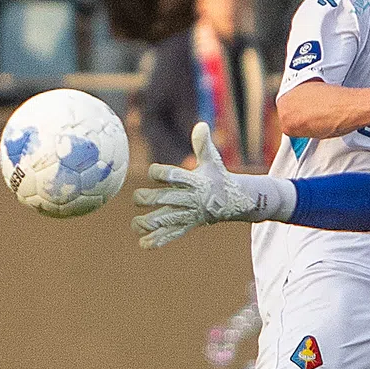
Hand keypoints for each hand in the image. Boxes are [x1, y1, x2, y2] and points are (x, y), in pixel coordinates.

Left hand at [131, 123, 294, 246]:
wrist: (233, 202)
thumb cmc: (217, 178)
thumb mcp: (213, 160)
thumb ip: (203, 145)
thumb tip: (201, 125)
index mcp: (194, 181)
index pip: (174, 176)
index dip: (159, 172)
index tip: (152, 171)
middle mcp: (189, 199)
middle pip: (164, 199)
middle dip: (147, 198)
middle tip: (139, 197)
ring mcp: (188, 214)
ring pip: (165, 220)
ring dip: (148, 222)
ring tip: (136, 223)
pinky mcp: (187, 226)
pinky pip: (171, 235)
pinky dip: (157, 240)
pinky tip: (143, 243)